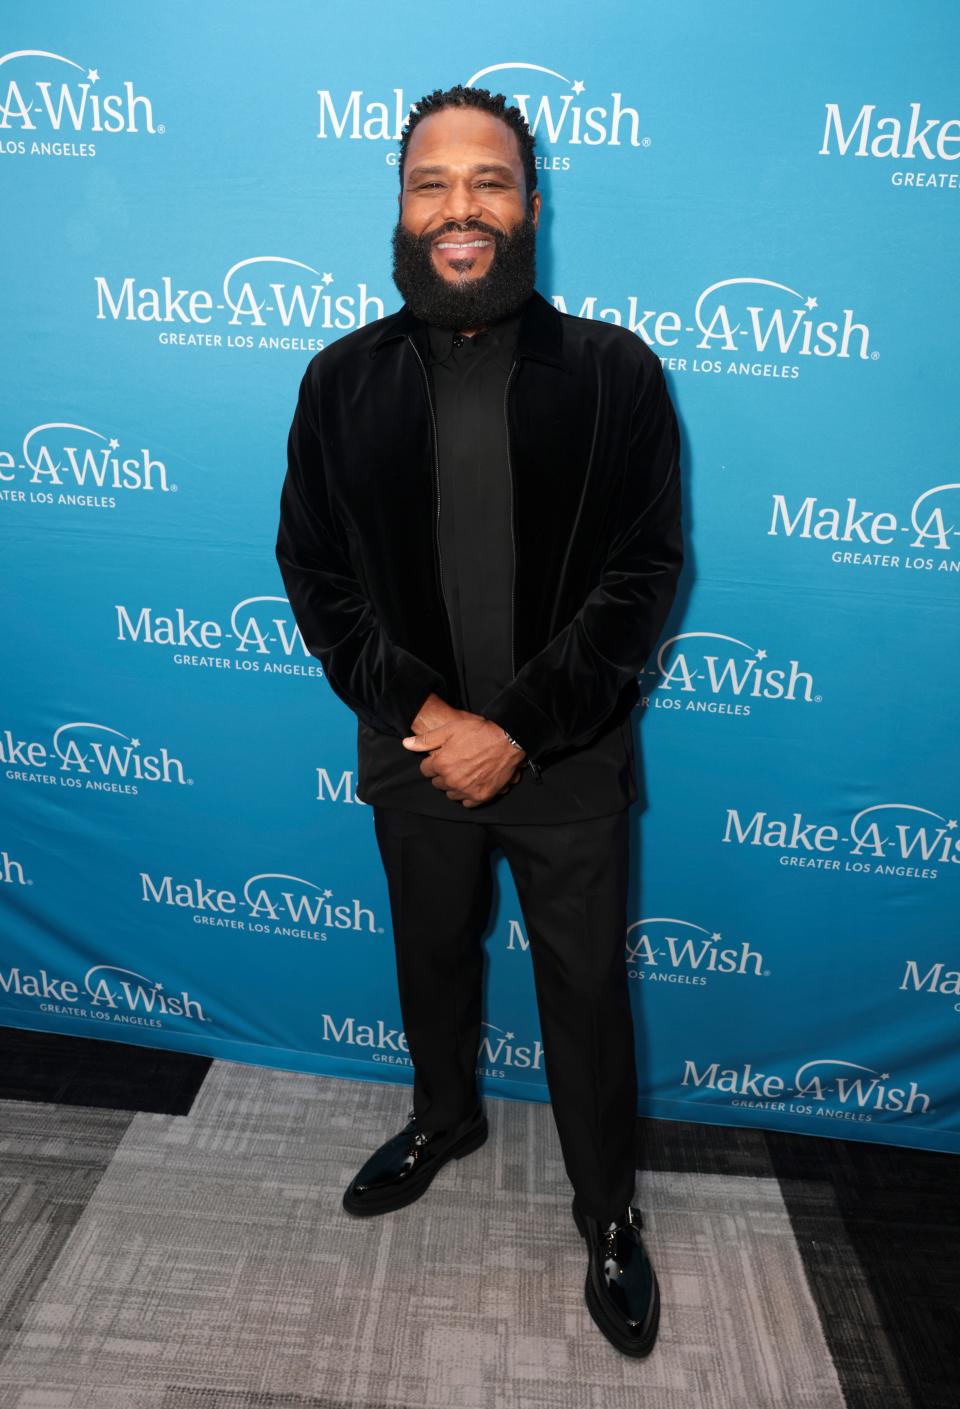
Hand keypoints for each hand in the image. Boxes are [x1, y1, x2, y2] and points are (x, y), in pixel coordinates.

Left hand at [402, 704, 524, 806]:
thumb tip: (406, 744)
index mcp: (441, 764)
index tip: (442, 756)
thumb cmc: (479, 732)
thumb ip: (426, 739)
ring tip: (463, 772)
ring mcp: (467, 790)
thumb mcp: (450, 729)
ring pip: (450, 794)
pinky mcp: (481, 796)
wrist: (508, 739)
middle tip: (454, 763)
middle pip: (438, 783)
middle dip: (442, 774)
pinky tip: (472, 783)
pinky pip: (466, 802)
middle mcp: (451, 780)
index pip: (425, 770)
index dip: (432, 762)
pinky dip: (467, 795)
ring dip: (453, 785)